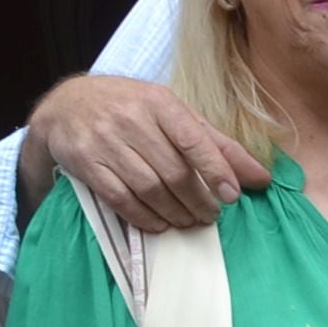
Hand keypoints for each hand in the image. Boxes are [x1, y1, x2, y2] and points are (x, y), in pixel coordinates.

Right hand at [24, 76, 267, 232]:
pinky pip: (120, 198)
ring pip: (148, 188)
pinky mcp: (86, 163)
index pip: (193, 139)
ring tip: (188, 221)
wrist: (67, 106)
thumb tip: (260, 176)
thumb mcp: (173, 114)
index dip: (216, 170)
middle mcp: (131, 119)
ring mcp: (105, 141)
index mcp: (159, 103)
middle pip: (173, 171)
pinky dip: (144, 217)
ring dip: (174, 212)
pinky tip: (159, 224)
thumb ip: (216, 144)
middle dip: (197, 200)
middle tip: (210, 216)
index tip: (231, 196)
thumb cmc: (132, 109)